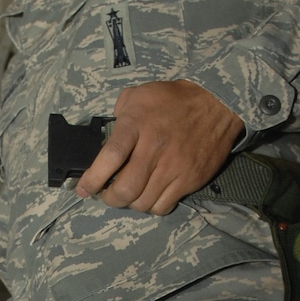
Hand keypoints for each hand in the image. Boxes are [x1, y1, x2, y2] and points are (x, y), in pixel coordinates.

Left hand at [76, 79, 244, 214]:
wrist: (216, 103)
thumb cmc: (173, 99)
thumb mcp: (139, 94)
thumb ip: (119, 113)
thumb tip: (105, 135)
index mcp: (137, 125)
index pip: (110, 157)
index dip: (92, 178)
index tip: (83, 188)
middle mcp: (155, 148)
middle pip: (125, 189)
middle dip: (109, 198)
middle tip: (106, 195)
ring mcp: (174, 166)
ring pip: (143, 203)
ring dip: (130, 204)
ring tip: (129, 195)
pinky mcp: (189, 179)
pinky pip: (164, 205)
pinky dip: (152, 206)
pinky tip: (150, 195)